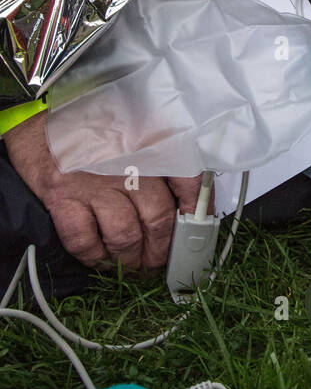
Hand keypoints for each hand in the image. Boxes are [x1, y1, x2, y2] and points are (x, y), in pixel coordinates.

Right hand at [4, 113, 203, 270]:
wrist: (35, 121)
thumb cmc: (92, 129)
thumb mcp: (134, 129)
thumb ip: (163, 156)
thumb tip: (188, 199)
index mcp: (149, 141)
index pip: (188, 179)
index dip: (197, 210)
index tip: (198, 229)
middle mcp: (125, 162)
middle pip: (158, 218)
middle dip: (163, 248)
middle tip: (161, 260)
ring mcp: (92, 181)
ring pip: (125, 235)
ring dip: (132, 260)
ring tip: (134, 266)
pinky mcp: (61, 196)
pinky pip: (84, 241)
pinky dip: (96, 258)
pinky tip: (102, 261)